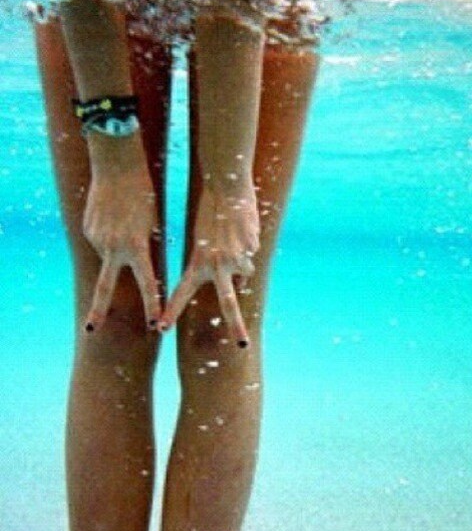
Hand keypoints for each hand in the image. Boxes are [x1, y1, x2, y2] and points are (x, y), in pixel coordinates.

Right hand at [82, 169, 161, 331]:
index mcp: (136, 247)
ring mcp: (96, 238)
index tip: (153, 326)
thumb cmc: (143, 193)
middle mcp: (113, 247)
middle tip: (92, 331)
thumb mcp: (153, 223)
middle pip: (104, 287)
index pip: (147, 283)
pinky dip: (109, 236)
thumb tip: (142, 265)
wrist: (116, 164)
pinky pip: (101, 240)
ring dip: (118, 248)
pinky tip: (114, 217)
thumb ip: (146, 246)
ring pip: (109, 255)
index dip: (152, 305)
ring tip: (125, 221)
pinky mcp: (86, 229)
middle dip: (98, 310)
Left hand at [159, 184, 259, 346]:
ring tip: (233, 239)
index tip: (161, 328)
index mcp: (198, 262)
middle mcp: (218, 265)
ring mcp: (237, 258)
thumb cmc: (208, 208)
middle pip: (229, 304)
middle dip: (236, 326)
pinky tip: (242, 229)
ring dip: (242, 262)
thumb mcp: (201, 237)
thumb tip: (238, 281)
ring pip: (245, 271)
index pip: (182, 292)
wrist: (225, 184)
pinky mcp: (252, 248)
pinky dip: (248, 246)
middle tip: (242, 346)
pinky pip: (252, 253)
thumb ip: (211, 261)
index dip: (171, 311)